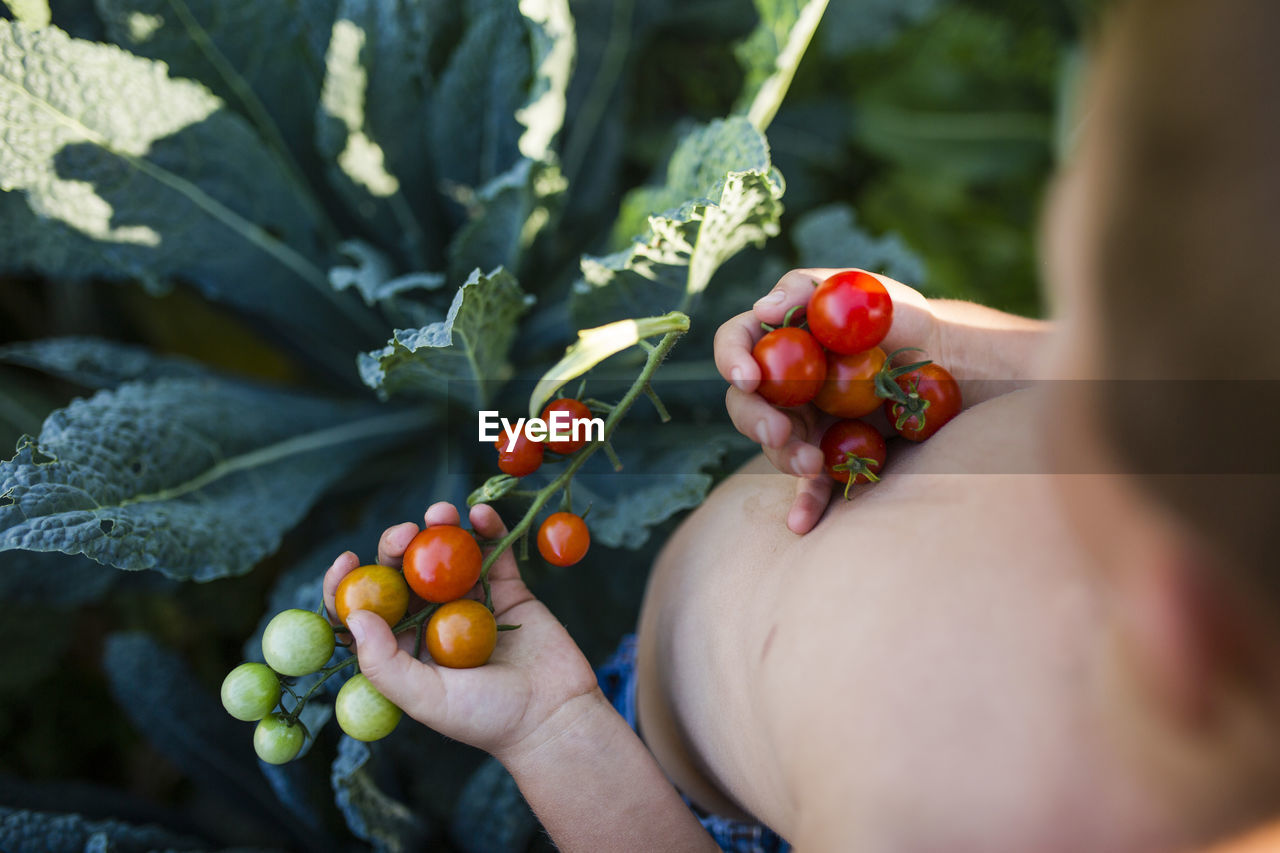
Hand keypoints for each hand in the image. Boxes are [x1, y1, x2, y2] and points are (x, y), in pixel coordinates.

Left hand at [323, 501, 600, 758]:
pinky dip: (487, 528)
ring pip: (447, 556)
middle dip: (400, 545)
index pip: (365, 610)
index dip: (348, 583)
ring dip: (440, 528)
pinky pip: (493, 552)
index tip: (348, 559)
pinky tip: (480, 514)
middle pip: (404, 572)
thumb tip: (353, 615)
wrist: (554, 716)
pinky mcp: (508, 591)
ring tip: (442, 512)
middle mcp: (433, 621)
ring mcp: (471, 602)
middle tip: (409, 533)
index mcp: (405, 647)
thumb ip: (385, 662)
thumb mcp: (426, 698)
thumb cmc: (487, 718)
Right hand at [713, 268, 940, 533]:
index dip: (732, 359)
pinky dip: (805, 504)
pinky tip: (802, 525)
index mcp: (777, 338)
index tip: (749, 377)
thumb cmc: (894, 315)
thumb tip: (763, 308)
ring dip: (784, 456)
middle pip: (743, 402)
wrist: (941, 359)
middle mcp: (779, 382)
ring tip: (812, 462)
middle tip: (778, 431)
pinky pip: (809, 484)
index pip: (736, 343)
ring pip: (774, 444)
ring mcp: (801, 421)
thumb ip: (807, 289)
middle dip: (754, 419)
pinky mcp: (826, 453)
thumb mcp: (857, 287)